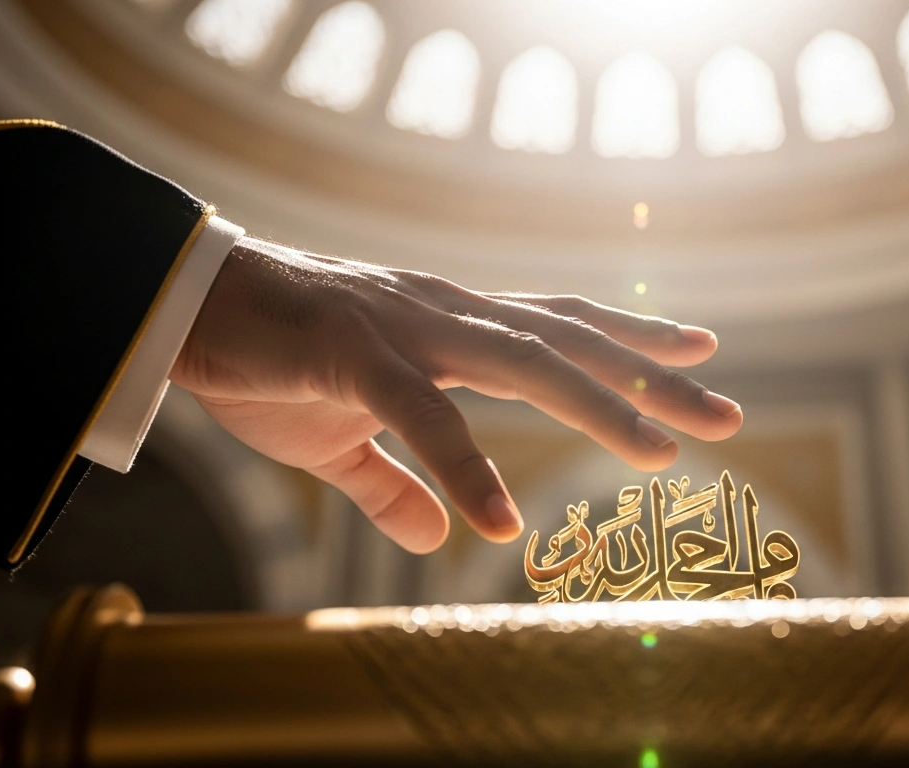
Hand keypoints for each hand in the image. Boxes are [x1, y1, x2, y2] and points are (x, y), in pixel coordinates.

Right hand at [171, 238, 742, 553]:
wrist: (181, 306)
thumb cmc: (266, 360)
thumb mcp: (340, 439)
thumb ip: (396, 485)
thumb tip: (443, 537)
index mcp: (451, 325)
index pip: (561, 325)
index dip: (632, 339)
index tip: (701, 353)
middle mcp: (446, 314)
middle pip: (569, 342)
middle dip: (651, 379)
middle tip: (727, 414)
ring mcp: (405, 328)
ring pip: (523, 360)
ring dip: (596, 406)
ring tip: (660, 453)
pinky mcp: (352, 356)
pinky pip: (420, 415)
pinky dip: (463, 468)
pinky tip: (498, 525)